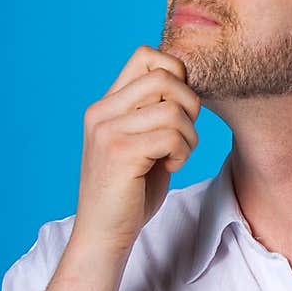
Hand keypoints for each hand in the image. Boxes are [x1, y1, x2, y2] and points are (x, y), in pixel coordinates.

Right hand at [72, 46, 200, 258]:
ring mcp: (108, 130)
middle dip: (190, 104)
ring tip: (177, 155)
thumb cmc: (130, 191)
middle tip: (184, 134)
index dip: (176, 74)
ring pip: (173, 109)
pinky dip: (183, 152)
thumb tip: (186, 81)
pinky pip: (172, 135)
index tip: (179, 108)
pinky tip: (171, 168)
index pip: (145, 56)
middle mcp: (101, 112)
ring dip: (189, 135)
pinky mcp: (120, 152)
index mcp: (105, 105)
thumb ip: (153, 112)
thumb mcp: (141, 142)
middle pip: (165, 76)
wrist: (104, 234)